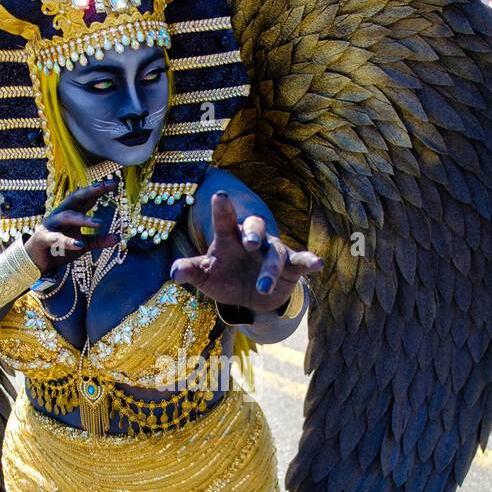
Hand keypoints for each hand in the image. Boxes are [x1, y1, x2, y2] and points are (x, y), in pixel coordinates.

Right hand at [23, 181, 119, 275]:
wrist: (35, 261)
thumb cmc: (59, 248)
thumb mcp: (83, 244)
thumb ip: (99, 240)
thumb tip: (118, 238)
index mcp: (70, 213)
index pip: (86, 198)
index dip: (98, 189)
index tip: (115, 183)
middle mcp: (60, 214)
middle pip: (74, 198)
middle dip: (88, 191)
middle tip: (103, 186)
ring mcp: (51, 225)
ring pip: (66, 217)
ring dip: (82, 219)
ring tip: (99, 223)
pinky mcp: (43, 238)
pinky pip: (56, 238)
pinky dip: (68, 241)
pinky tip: (79, 244)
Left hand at [168, 191, 323, 312]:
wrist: (250, 296)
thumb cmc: (224, 278)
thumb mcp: (205, 276)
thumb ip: (190, 270)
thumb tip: (173, 273)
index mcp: (229, 238)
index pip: (224, 221)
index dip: (222, 209)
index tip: (220, 196)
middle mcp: (252, 240)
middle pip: (255, 226)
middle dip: (253, 232)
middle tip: (249, 242)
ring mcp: (272, 252)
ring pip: (275, 252)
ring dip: (270, 269)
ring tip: (263, 286)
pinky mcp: (290, 267)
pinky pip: (301, 261)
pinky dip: (310, 261)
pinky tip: (318, 264)